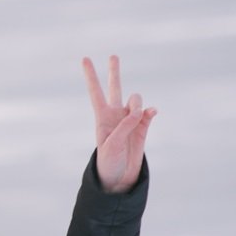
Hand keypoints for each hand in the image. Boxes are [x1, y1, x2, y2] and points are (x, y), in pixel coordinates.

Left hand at [83, 55, 156, 192]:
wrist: (119, 178)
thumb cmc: (109, 163)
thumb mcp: (112, 145)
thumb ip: (125, 126)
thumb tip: (141, 110)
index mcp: (102, 117)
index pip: (95, 92)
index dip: (91, 75)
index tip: (85, 59)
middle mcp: (116, 114)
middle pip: (115, 87)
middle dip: (114, 72)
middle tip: (113, 56)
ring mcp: (130, 119)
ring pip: (136, 99)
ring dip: (137, 104)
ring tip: (137, 117)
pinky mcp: (143, 127)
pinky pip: (148, 112)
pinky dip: (150, 111)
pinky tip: (151, 113)